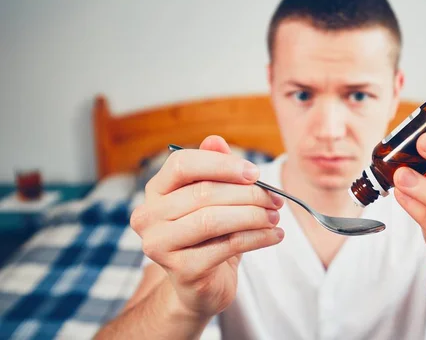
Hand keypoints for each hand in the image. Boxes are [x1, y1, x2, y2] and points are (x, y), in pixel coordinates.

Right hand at [130, 135, 284, 318]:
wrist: (201, 286)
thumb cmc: (208, 236)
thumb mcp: (212, 198)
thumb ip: (213, 168)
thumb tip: (215, 141)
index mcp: (155, 191)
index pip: (182, 164)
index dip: (221, 164)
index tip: (254, 172)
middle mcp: (149, 216)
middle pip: (203, 192)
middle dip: (247, 193)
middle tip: (275, 199)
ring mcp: (159, 245)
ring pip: (213, 220)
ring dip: (253, 215)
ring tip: (275, 217)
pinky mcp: (181, 271)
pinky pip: (227, 246)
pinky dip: (257, 238)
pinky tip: (275, 235)